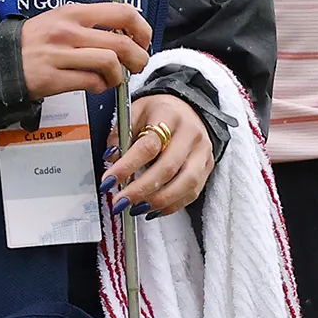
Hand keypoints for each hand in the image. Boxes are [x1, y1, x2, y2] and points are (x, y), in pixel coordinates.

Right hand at [20, 2, 149, 100]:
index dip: (141, 28)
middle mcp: (68, 31)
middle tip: (136, 65)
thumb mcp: (60, 19)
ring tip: (113, 78)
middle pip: (121, 42)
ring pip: (109, 63)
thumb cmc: (34, 42)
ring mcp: (60, 55)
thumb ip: (90, 23)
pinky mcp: (53, 79)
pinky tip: (96, 85)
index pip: (122, 12)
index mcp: (73, 12)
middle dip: (138, 58)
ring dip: (118, 75)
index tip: (142, 40)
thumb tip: (126, 33)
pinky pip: (91, 83)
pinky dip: (101, 87)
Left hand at [101, 93, 212, 217]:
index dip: (127, 166)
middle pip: (167, 168)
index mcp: (169, 115)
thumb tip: (111, 158)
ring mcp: (202, 151)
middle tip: (120, 201)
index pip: (148, 145)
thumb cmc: (158, 112)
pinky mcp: (208, 166)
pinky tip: (153, 209)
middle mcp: (190, 133)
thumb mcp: (135, 111)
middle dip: (140, 190)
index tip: (109, 180)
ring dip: (157, 201)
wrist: (188, 107)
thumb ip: (120, 134)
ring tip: (136, 208)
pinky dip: (171, 205)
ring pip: (185, 184)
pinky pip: (192, 192)